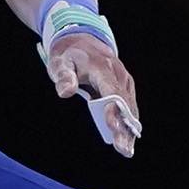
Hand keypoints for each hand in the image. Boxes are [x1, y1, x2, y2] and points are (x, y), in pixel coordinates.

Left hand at [45, 31, 142, 157]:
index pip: (111, 91)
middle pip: (123, 103)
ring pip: (129, 107)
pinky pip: (129, 106)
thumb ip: (63, 77)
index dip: (113, 110)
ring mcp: (123, 80)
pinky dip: (129, 122)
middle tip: (123, 148)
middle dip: (123, 127)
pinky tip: (128, 140)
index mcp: (101, 68)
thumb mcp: (59, 62)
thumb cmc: (68, 55)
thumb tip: (65, 92)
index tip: (113, 127)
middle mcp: (117, 74)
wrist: (81, 39)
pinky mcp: (125, 86)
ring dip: (129, 129)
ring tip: (127, 150)